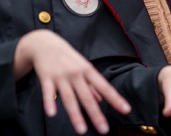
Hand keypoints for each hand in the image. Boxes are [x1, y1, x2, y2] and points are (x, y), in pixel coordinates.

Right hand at [14, 30, 130, 134]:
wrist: (45, 43)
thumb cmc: (67, 57)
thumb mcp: (82, 66)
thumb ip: (91, 84)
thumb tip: (100, 99)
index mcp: (88, 70)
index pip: (104, 86)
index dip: (115, 98)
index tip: (126, 110)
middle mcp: (76, 74)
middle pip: (87, 96)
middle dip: (96, 114)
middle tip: (104, 129)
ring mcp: (61, 76)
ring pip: (69, 98)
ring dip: (75, 114)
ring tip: (81, 130)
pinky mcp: (46, 78)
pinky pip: (48, 92)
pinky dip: (49, 102)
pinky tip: (52, 113)